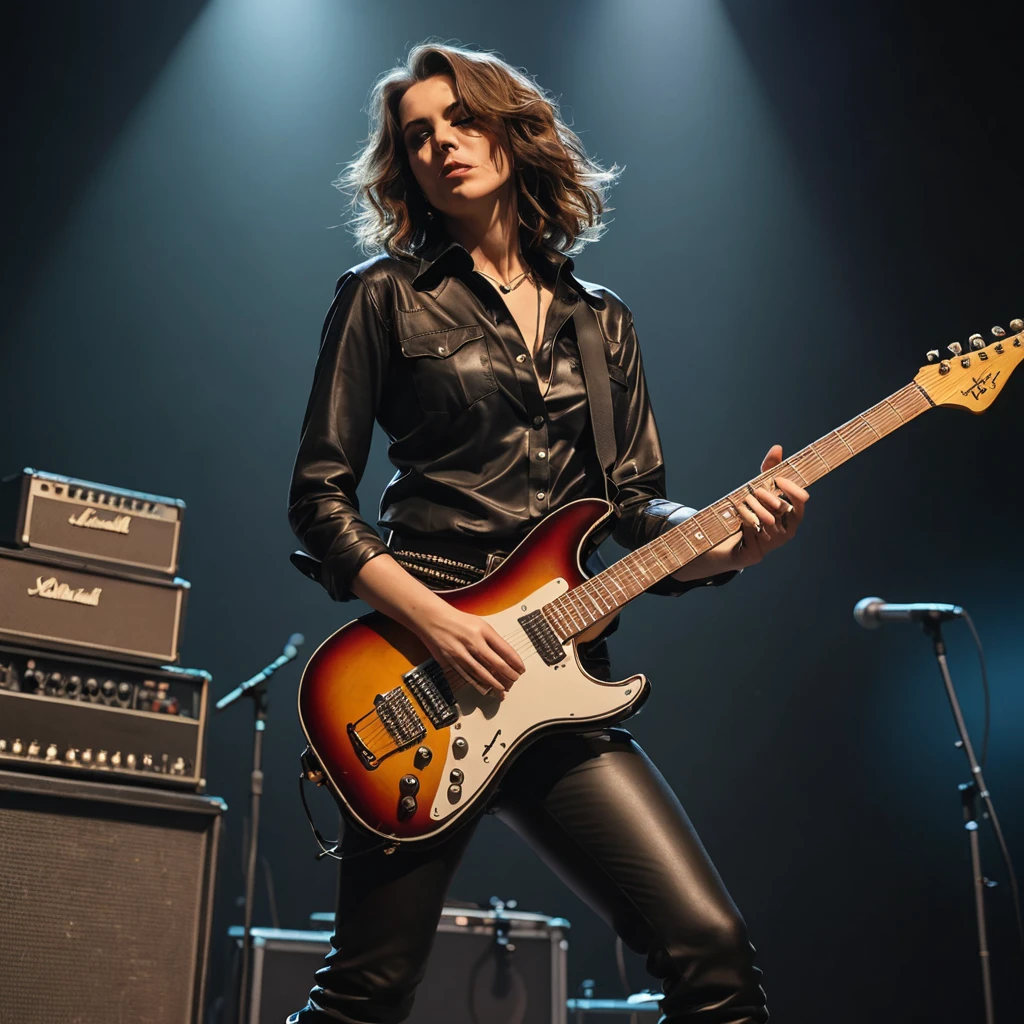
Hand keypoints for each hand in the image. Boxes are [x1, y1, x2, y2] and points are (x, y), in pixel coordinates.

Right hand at [413, 602, 524, 700]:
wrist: (432, 619)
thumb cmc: (459, 621)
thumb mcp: (479, 624)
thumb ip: (492, 639)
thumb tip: (506, 658)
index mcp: (483, 630)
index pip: (504, 649)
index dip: (515, 662)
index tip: (521, 669)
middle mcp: (473, 641)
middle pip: (496, 663)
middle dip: (508, 675)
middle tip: (514, 680)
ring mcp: (461, 653)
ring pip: (482, 673)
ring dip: (495, 683)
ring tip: (503, 690)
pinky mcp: (450, 662)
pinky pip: (467, 676)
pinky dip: (478, 684)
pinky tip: (486, 689)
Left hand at [729, 444, 808, 568]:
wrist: (733, 540)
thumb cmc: (753, 510)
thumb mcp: (761, 488)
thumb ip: (770, 469)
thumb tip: (778, 448)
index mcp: (793, 514)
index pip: (802, 500)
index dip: (792, 488)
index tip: (777, 479)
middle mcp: (787, 530)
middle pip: (781, 508)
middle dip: (766, 496)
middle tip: (754, 490)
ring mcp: (774, 542)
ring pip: (766, 519)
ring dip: (753, 506)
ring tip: (743, 501)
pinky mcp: (758, 552)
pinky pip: (753, 531)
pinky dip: (744, 518)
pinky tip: (738, 514)